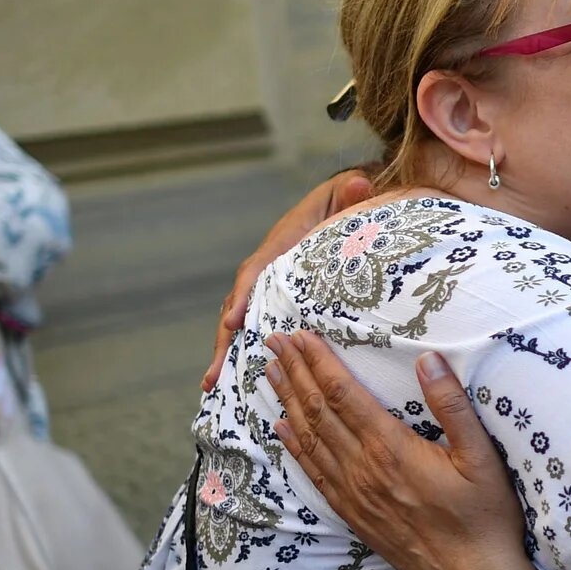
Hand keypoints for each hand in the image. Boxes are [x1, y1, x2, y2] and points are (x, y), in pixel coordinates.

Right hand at [205, 170, 376, 389]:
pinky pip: (260, 324)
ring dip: (227, 351)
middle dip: (224, 339)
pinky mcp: (282, 298)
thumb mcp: (349, 192)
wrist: (348, 199)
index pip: (257, 271)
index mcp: (282, 243)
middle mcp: (270, 267)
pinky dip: (246, 348)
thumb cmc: (348, 198)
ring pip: (243, 319)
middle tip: (212, 376)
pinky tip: (237, 380)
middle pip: (239, 304)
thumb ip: (351, 190)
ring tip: (212, 385)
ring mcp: (273, 285)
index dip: (244, 296)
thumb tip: (358, 184)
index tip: (234, 322)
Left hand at [265, 334, 536, 569]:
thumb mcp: (482, 457)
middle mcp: (363, 470)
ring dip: (289, 402)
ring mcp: (354, 495)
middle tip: (274, 343)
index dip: (318, 362)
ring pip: (310, 439)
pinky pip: (314, 474)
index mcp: (392, 450)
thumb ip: (453, 406)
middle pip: (319, 412)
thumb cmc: (484, 517)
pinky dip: (295, 447)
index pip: (344, 395)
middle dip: (295, 373)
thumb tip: (429, 360)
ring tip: (271, 374)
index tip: (299, 336)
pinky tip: (283, 429)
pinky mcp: (354, 515)